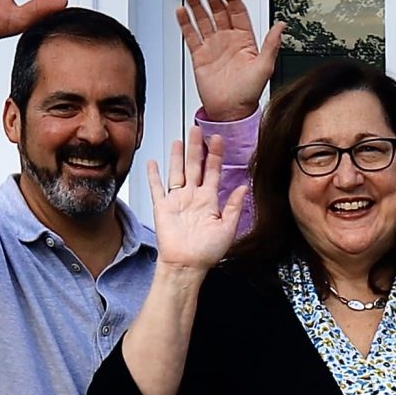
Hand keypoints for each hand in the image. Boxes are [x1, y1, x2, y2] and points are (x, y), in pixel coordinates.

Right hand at [144, 129, 247, 272]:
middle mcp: (193, 197)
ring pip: (177, 172)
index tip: (218, 139)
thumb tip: (243, 187)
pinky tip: (152, 162)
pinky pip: (157, 188)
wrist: (186, 265)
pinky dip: (153, 175)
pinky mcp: (162, 208)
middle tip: (198, 129)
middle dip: (197, 147)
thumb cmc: (206, 252)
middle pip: (195, 166)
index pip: (213, 171)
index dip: (216, 155)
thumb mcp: (227, 229)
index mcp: (209, 201)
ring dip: (177, 156)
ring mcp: (177, 201)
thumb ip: (233, 206)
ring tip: (179, 139)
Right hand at [180, 0, 287, 121]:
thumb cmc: (249, 93)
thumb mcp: (265, 67)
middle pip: (218, 11)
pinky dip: (185, 23)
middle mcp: (228, 40)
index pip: (237, 12)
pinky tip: (181, 12)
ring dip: (196, 5)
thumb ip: (271, 45)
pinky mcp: (199, 55)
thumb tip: (282, 26)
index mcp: (245, 40)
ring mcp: (213, 46)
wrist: (230, 111)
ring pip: (203, 19)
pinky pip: (191, 35)